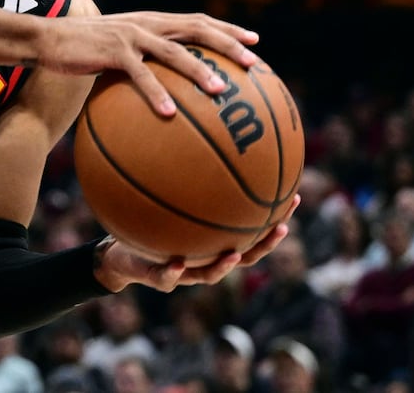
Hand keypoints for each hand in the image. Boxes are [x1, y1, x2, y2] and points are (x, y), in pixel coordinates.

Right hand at [41, 10, 259, 115]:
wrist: (45, 39)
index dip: (227, 30)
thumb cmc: (81, 51)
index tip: (255, 42)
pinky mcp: (112, 51)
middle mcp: (146, 24)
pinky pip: (140, 75)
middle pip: (197, 29)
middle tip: (253, 62)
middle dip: (229, 44)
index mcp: (151, 22)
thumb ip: (140, 63)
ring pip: (175, 52)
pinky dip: (156, 93)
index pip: (197, 21)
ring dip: (200, 72)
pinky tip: (169, 114)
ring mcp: (131, 36)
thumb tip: (165, 92)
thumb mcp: (115, 53)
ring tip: (220, 91)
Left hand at [94, 195, 300, 292]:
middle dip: (265, 242)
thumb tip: (194, 133)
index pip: (252, 229)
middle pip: (245, 255)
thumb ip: (179, 175)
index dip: (274, 217)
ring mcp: (185, 272)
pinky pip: (167, 277)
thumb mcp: (161, 193)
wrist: (119, 254)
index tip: (294, 197)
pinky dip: (174, 271)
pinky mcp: (158, 279)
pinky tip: (177, 262)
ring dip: (224, 265)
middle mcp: (205, 257)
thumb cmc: (145, 221)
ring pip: (211, 274)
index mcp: (213, 240)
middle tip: (280, 226)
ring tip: (234, 254)